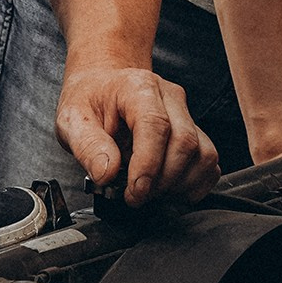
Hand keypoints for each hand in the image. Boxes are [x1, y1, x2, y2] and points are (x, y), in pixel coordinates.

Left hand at [55, 67, 218, 207]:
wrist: (102, 86)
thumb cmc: (90, 101)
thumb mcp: (71, 120)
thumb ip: (87, 146)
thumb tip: (107, 174)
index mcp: (138, 87)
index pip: (155, 125)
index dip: (148, 164)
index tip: (134, 192)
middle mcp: (169, 96)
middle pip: (184, 142)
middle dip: (162, 181)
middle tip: (136, 196)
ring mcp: (186, 113)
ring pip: (203, 153)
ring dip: (180, 184)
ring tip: (152, 192)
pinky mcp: (194, 130)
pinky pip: (210, 161)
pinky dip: (196, 182)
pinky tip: (170, 189)